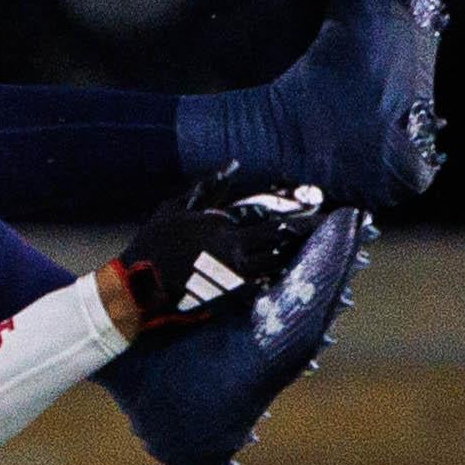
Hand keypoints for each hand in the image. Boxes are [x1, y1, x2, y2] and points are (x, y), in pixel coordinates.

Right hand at [105, 178, 320, 334]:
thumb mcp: (176, 208)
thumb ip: (208, 187)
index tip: (324, 214)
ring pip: (275, 268)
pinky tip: (283, 271)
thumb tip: (233, 165)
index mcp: (226, 233)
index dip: (305, 222)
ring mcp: (235, 281)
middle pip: (283, 247)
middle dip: (306, 238)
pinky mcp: (229, 299)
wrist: (137, 287)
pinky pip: (260, 286)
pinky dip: (274, 277)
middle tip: (328, 230)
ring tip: (309, 249)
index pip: (277, 226)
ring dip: (292, 257)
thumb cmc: (154, 244)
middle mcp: (237, 258)